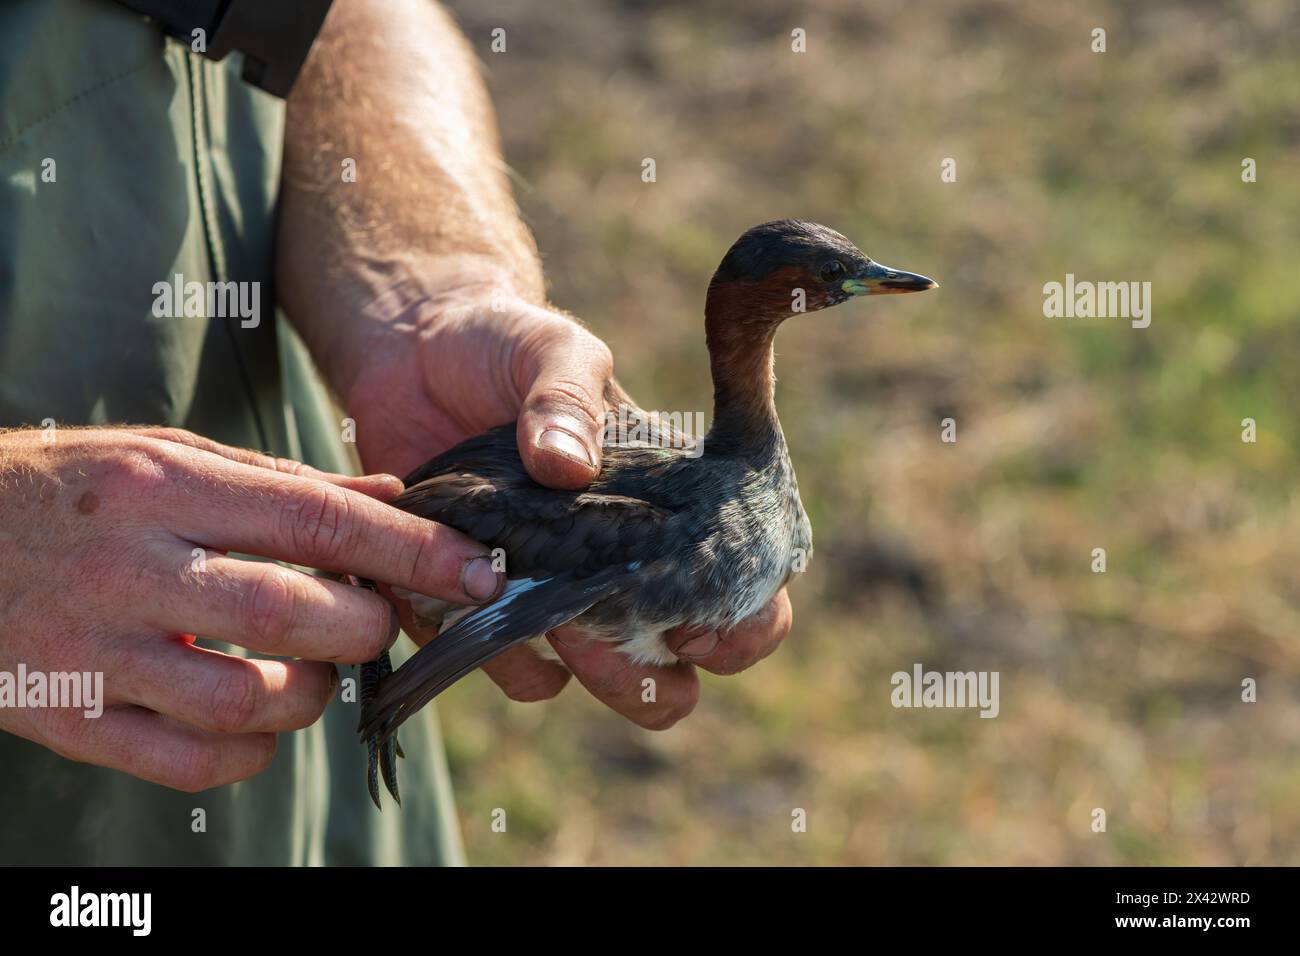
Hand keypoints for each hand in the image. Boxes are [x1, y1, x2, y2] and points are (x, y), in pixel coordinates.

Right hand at [0, 426, 504, 789]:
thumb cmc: (71, 490)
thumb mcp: (167, 456)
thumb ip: (281, 482)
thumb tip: (391, 498)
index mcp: (163, 488)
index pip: (317, 522)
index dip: (412, 553)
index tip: (478, 571)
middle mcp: (130, 567)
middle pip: (293, 616)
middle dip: (366, 628)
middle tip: (373, 620)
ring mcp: (93, 651)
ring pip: (246, 702)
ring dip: (311, 697)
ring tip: (312, 671)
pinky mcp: (68, 717)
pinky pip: (188, 762)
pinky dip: (249, 754)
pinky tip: (255, 721)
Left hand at [341, 290, 793, 728]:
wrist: (416, 348)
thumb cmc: (510, 345)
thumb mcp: (553, 350)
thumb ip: (569, 396)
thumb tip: (566, 466)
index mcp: (674, 515)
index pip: (749, 598)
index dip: (740, 629)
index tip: (693, 618)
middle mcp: (627, 571)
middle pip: (676, 676)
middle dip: (650, 677)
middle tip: (599, 627)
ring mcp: (559, 599)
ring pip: (600, 684)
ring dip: (578, 668)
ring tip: (534, 608)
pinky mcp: (484, 610)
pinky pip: (509, 666)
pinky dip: (488, 648)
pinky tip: (459, 589)